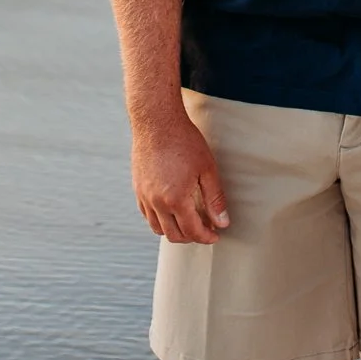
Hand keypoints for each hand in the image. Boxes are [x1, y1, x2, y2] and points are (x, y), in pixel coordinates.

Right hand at [131, 115, 229, 243]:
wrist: (157, 121)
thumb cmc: (185, 141)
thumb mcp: (207, 169)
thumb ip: (215, 199)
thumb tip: (222, 223)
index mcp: (176, 200)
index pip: (192, 231)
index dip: (206, 237)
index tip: (215, 235)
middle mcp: (157, 202)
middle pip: (174, 235)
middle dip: (191, 237)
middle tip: (204, 229)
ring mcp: (145, 196)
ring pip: (157, 228)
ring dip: (174, 231)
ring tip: (188, 222)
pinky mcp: (138, 188)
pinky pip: (147, 215)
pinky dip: (159, 220)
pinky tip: (171, 210)